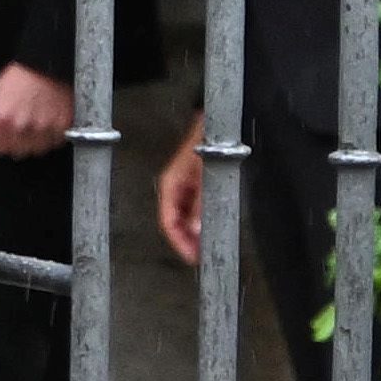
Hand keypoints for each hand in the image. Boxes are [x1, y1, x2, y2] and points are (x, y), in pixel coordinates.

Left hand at [0, 61, 72, 158]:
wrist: (46, 64)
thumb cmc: (23, 74)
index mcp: (4, 119)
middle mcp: (23, 126)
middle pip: (17, 151)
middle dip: (14, 144)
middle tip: (17, 133)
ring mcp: (44, 127)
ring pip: (36, 149)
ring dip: (33, 142)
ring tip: (33, 127)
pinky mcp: (61, 125)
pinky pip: (55, 141)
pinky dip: (50, 136)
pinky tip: (46, 125)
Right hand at [158, 113, 206, 267]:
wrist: (213, 123)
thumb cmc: (205, 142)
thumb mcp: (205, 176)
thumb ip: (201, 204)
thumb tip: (198, 229)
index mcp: (169, 186)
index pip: (167, 222)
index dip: (179, 243)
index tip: (191, 256)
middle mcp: (173, 188)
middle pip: (174, 223)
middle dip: (186, 241)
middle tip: (200, 256)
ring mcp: (183, 187)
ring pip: (183, 218)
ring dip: (193, 233)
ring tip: (205, 246)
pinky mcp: (193, 185)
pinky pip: (192, 210)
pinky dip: (199, 221)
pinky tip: (208, 229)